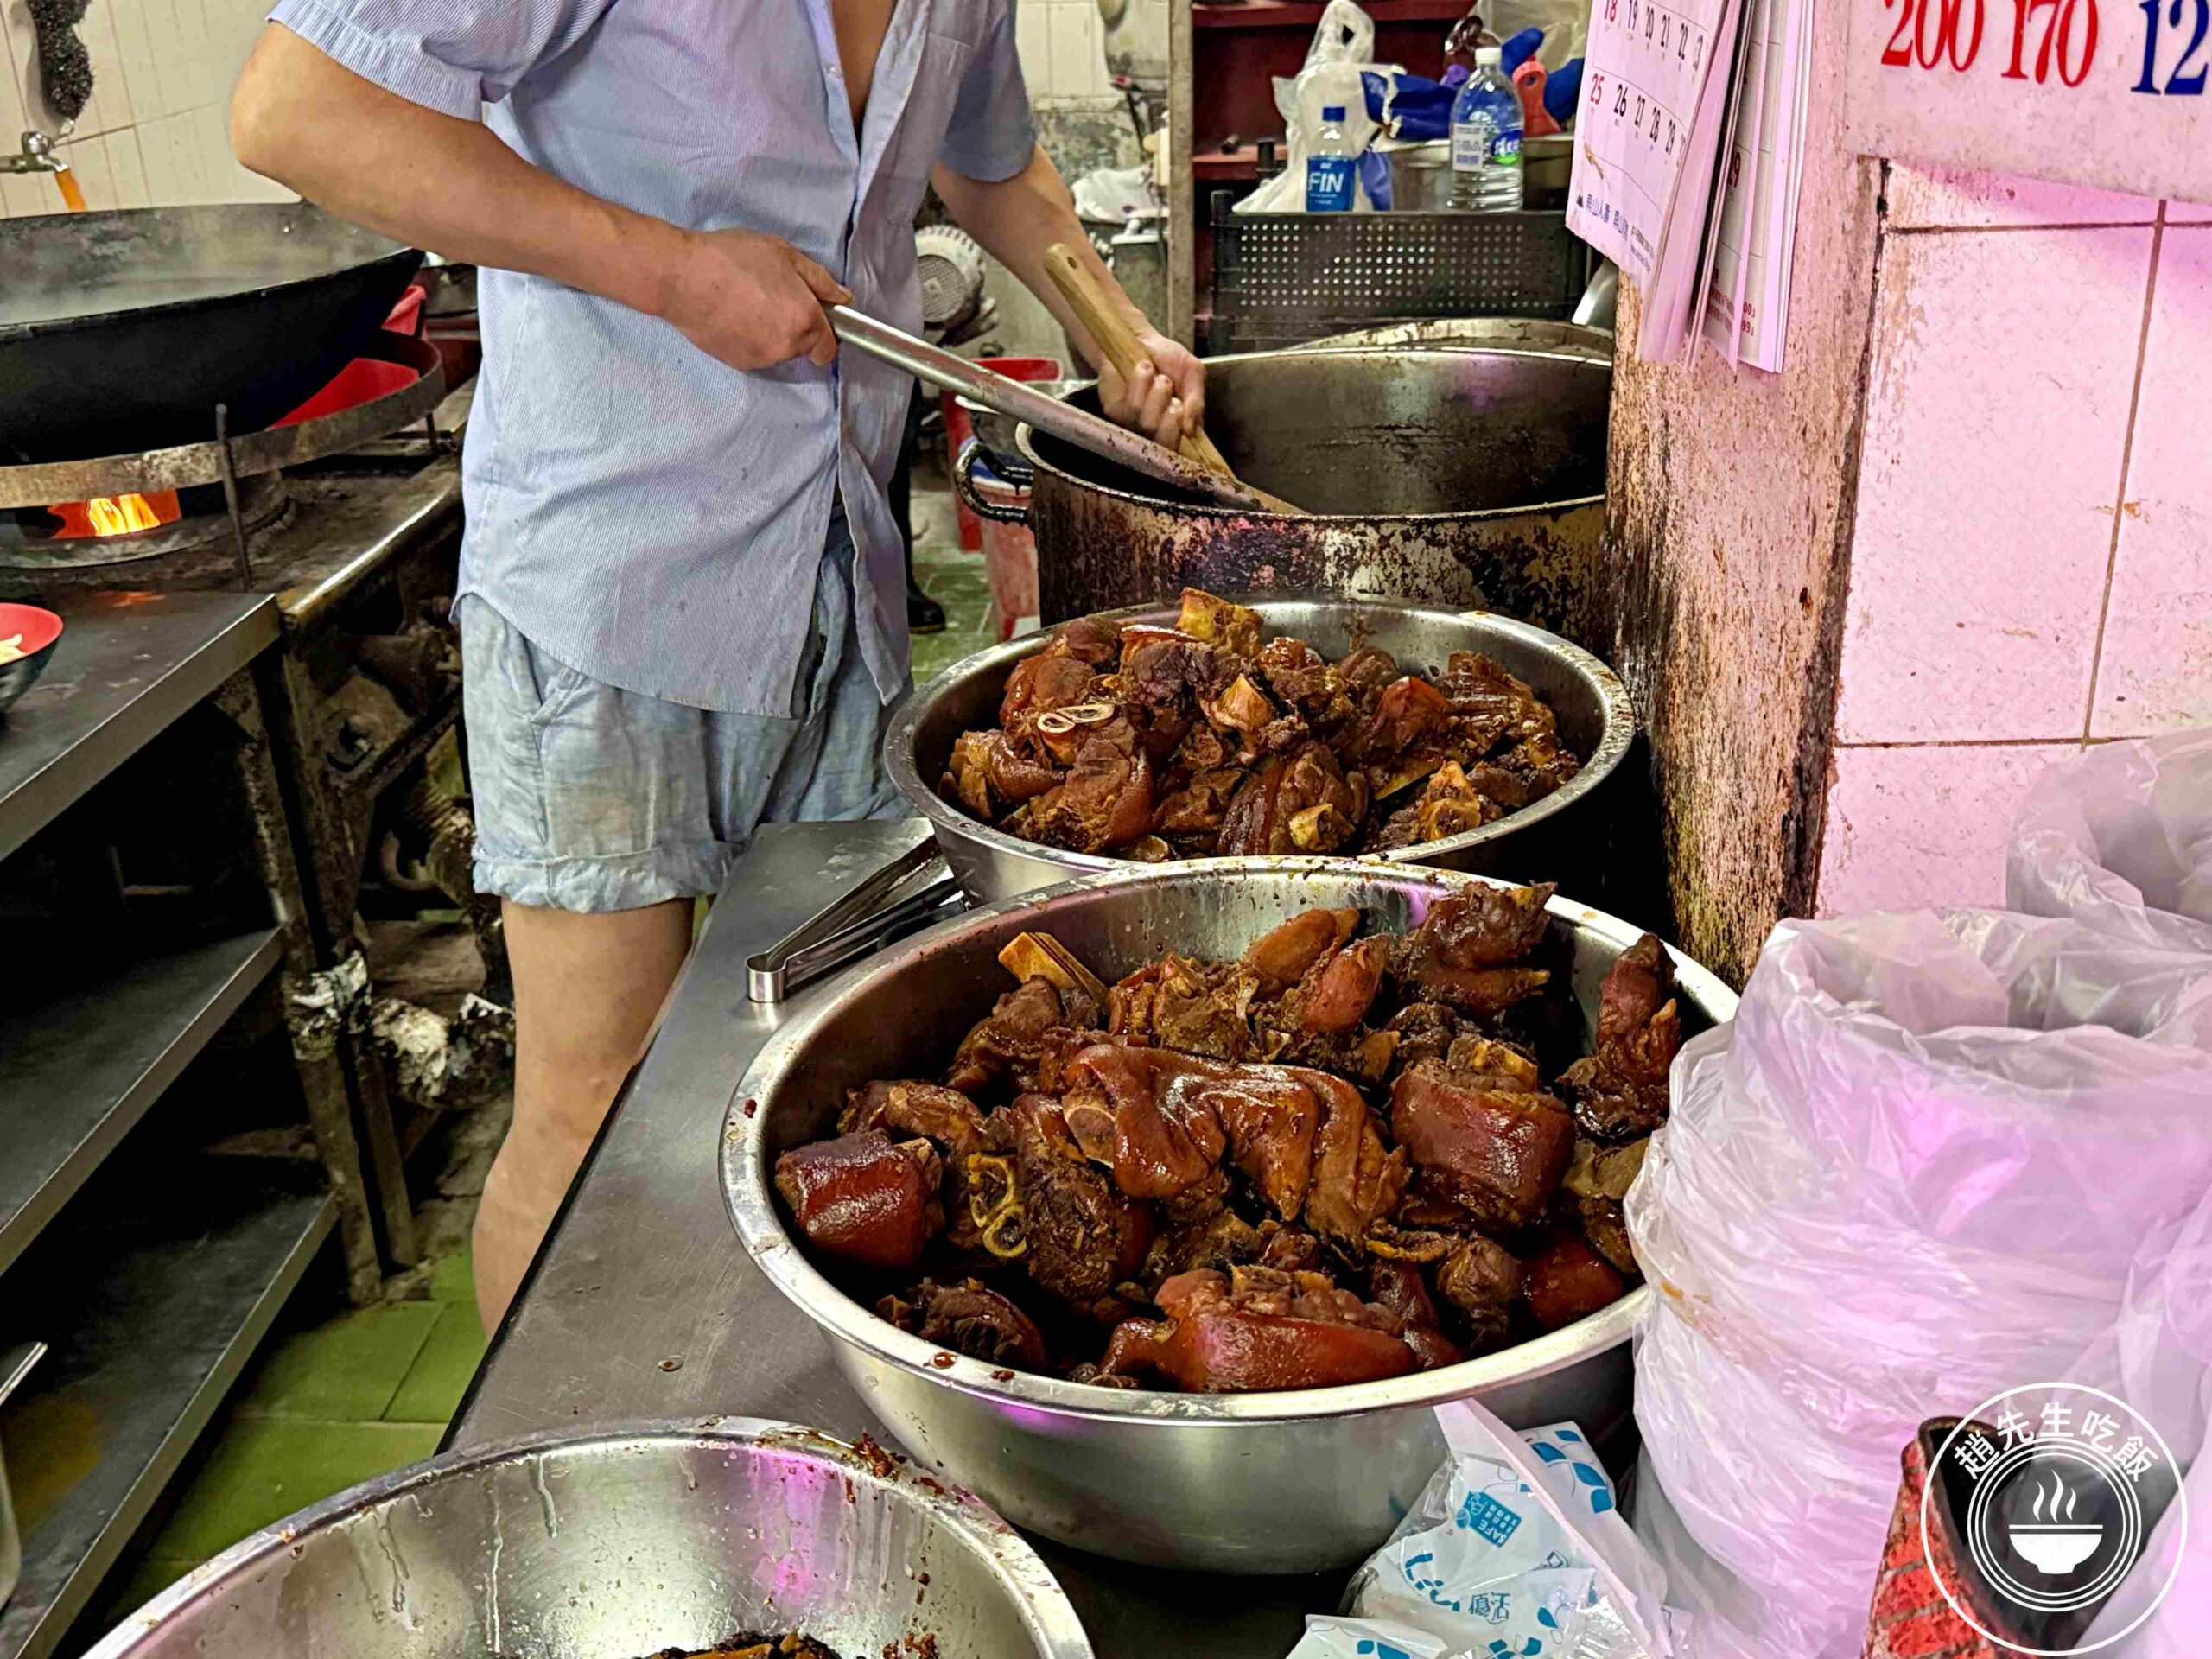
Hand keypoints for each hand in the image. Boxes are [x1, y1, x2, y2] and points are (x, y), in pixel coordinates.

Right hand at [656, 227, 851, 369]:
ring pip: (777, 350)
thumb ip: (819, 280)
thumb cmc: (731, 259)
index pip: (829, 348)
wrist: (681, 278)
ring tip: (747, 300)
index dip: (825, 331)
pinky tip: (732, 313)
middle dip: (794, 325)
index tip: (813, 315)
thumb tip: (842, 298)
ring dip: (770, 331)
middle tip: (771, 294)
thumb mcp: (783, 254)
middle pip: (802, 346)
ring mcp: (761, 358)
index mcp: (805, 320)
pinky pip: (754, 352)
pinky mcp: (737, 362)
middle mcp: (786, 347)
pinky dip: (749, 338)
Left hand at [1098, 329, 1206, 450]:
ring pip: (1149, 422)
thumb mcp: (1193, 373)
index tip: (1185, 415)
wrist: (1138, 339)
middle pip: (1165, 444)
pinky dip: (1141, 382)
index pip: (1181, 450)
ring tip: (1157, 376)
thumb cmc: (1167, 358)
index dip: (1182, 437)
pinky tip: (1140, 370)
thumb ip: (1198, 401)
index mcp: (1179, 426)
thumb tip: (1193, 431)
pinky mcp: (1116, 412)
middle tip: (1173, 397)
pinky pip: (1132, 406)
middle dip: (1172, 417)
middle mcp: (1156, 430)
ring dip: (1158, 392)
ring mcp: (1135, 423)